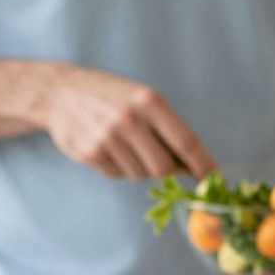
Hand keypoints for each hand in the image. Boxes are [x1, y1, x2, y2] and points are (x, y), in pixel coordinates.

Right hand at [32, 64, 213, 180]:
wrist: (60, 92)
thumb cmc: (113, 97)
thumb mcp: (144, 99)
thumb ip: (168, 129)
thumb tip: (192, 166)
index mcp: (150, 102)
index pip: (186, 142)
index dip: (203, 165)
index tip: (214, 181)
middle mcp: (130, 120)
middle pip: (162, 168)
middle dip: (164, 170)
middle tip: (156, 157)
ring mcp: (107, 138)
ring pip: (139, 175)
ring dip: (138, 167)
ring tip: (125, 144)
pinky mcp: (89, 153)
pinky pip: (117, 175)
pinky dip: (118, 167)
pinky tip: (107, 147)